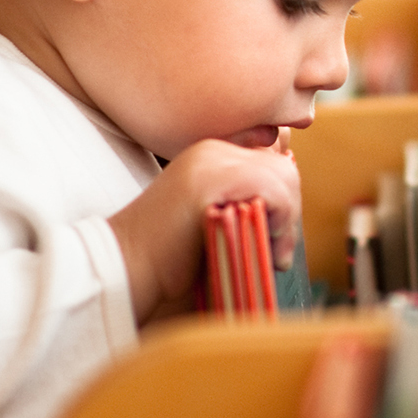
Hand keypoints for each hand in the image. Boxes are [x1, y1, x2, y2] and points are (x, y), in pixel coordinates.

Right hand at [107, 135, 301, 322]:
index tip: (277, 235)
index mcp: (212, 154)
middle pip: (283, 167)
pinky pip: (272, 190)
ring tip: (272, 252)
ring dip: (287, 220)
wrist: (126, 268)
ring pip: (283, 176)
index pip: (275, 159)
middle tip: (278, 251)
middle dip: (290, 210)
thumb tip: (291, 203)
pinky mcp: (209, 180)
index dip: (285, 199)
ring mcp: (209, 161)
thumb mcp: (218, 220)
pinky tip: (267, 247)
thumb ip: (248, 204)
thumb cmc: (171, 258)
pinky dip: (281, 221)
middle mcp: (212, 149)